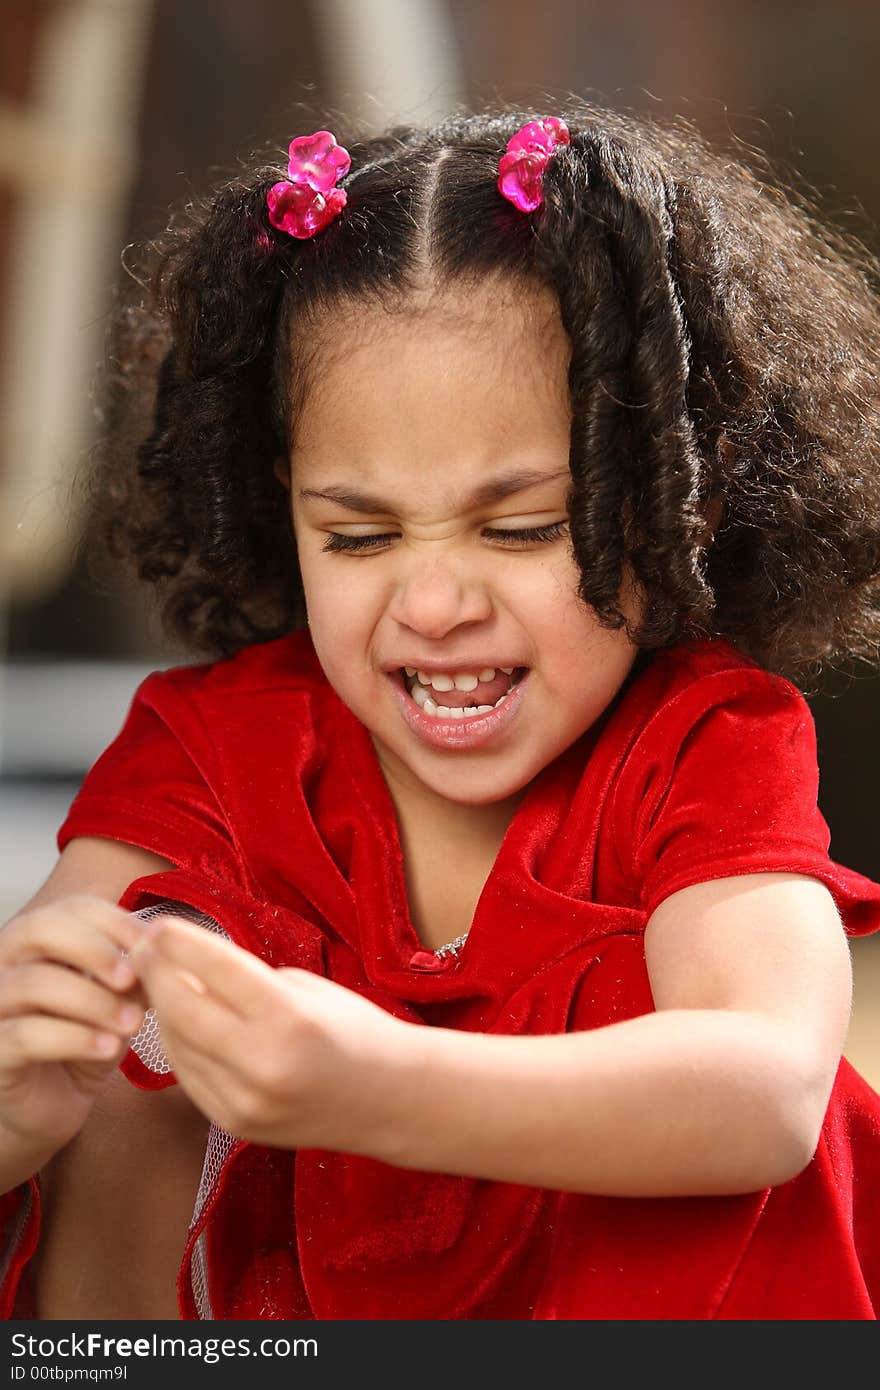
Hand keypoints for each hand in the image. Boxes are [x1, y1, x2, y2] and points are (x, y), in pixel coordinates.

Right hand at [0, 897, 147, 1151]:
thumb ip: (134, 975)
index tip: (151, 943)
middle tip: (132, 977)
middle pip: (39, 928)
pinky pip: (27, 1034)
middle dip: (94, 948)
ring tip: (133, 1022)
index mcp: (38, 942)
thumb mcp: (116, 1003)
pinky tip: (109, 1048)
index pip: (72, 908)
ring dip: (93, 1000)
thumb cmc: (82, 1043)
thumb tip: (163, 949)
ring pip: (34, 983)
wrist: (49, 1109)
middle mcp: (5, 964)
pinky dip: (75, 1037)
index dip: (114, 920)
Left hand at [131, 916, 410, 1154]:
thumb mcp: (307, 989)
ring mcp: (246, 1101)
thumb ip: (248, 980)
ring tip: (160, 982)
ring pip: (177, 1045)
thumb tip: (189, 967)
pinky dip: (180, 1046)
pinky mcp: (236, 1124)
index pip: (216, 968)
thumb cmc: (356, 1030)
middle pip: (182, 1008)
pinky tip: (180, 1023)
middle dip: (157, 973)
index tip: (159, 923)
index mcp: (289, 1018)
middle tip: (143, 950)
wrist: (390, 1100)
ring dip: (164, 1009)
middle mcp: (263, 1063)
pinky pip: (190, 1077)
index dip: (181, 941)